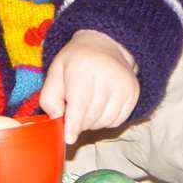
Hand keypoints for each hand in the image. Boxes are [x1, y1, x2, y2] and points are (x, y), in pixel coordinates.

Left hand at [40, 30, 138, 144]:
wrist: (105, 44)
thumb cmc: (76, 60)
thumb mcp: (55, 72)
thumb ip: (49, 97)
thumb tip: (56, 119)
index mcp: (83, 68)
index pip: (79, 105)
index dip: (73, 125)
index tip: (68, 138)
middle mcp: (107, 75)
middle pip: (91, 116)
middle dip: (79, 123)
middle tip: (74, 113)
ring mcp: (123, 84)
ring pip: (104, 121)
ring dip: (92, 123)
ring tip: (87, 107)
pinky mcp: (133, 92)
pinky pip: (117, 120)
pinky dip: (106, 120)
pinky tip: (100, 106)